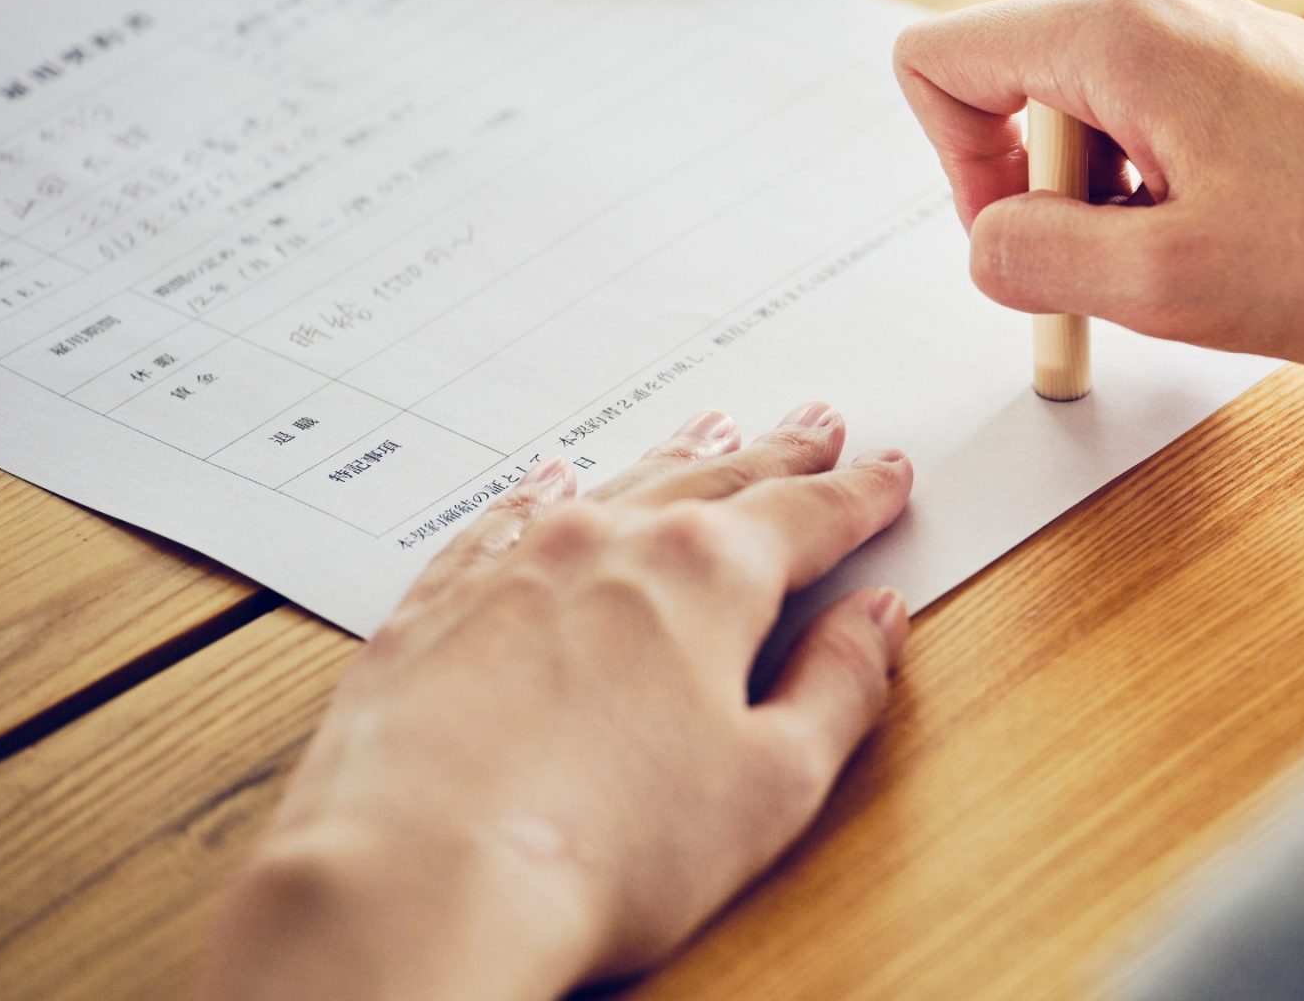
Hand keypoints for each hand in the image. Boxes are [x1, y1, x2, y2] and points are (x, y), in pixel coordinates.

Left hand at [196, 405, 913, 1000]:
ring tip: (711, 428)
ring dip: (674, 457)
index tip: (889, 472)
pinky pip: (502, 521)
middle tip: (817, 423)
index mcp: (711, 577)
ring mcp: (515, 567)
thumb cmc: (600, 851)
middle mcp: (612, 545)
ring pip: (616, 486)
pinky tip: (553, 482)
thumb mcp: (772, 785)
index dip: (861, 494)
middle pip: (718, 479)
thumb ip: (839, 688)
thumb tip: (875, 622)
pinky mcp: (435, 608)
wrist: (413, 880)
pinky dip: (541, 495)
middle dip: (779, 453)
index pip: (811, 515)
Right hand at [894, 0, 1303, 385]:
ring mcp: (1226, 43)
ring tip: (1210, 278)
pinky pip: (1171, 140)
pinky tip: (1254, 261)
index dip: (953, 172)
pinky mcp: (1275, 84)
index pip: (940, 63)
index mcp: (1118, 34)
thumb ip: (1035, 259)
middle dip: (1049, 205)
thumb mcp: (1166, 282)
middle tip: (1133, 287)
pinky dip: (1179, 208)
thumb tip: (986, 245)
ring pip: (1101, 128)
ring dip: (1120, 217)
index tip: (1031, 250)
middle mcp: (1166, 13)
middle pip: (1020, 95)